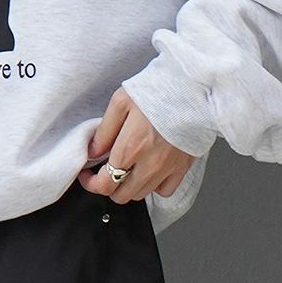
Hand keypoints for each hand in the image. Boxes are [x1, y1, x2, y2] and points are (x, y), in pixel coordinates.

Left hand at [77, 89, 195, 201]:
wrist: (194, 87)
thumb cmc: (159, 89)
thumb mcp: (121, 102)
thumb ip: (104, 131)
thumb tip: (93, 152)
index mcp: (131, 147)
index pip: (104, 184)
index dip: (90, 183)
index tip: (87, 174)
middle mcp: (149, 163)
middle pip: (121, 195)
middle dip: (108, 186)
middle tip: (104, 172)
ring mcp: (168, 167)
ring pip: (140, 194)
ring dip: (129, 186)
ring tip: (127, 168)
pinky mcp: (183, 166)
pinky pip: (165, 190)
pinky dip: (154, 186)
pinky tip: (149, 171)